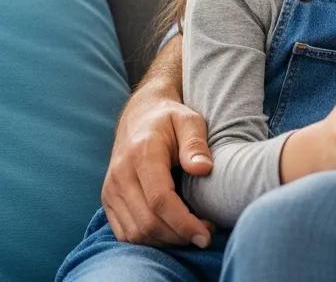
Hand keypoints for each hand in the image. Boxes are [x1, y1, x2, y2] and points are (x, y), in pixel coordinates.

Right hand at [102, 87, 213, 247]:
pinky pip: (125, 232)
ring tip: (191, 233)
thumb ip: (195, 143)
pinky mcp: (108, 200)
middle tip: (205, 234)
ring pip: (135, 232)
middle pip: (147, 222)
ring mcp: (111, 189)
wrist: (140, 116)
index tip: (205, 233)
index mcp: (142, 154)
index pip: (159, 200)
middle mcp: (121, 174)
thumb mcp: (189, 120)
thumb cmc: (170, 119)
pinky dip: (149, 239)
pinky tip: (171, 231)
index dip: (183, 222)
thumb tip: (204, 168)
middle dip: (178, 235)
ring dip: (165, 241)